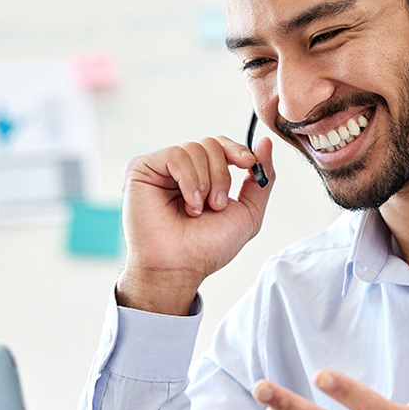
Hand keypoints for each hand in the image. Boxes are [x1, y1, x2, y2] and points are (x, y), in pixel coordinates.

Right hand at [117, 135, 273, 314]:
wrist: (180, 267)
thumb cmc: (208, 247)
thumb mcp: (248, 213)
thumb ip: (262, 179)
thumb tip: (266, 142)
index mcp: (203, 176)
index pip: (222, 145)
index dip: (237, 150)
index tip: (248, 164)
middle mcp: (182, 170)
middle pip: (211, 144)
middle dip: (222, 175)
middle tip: (217, 205)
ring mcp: (161, 168)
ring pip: (195, 148)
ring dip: (205, 182)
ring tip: (197, 210)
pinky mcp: (142, 168)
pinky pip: (175, 155)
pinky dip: (188, 179)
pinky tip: (188, 203)